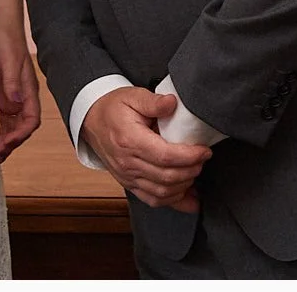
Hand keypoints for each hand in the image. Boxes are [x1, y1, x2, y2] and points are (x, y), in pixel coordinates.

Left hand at [0, 22, 41, 163]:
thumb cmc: (5, 41)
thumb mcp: (7, 59)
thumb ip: (12, 81)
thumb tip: (17, 102)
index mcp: (29, 90)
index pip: (31, 120)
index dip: (21, 134)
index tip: (7, 143)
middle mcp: (23, 98)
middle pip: (22, 127)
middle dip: (12, 143)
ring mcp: (14, 98)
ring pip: (14, 126)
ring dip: (6, 141)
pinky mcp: (4, 95)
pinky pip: (5, 119)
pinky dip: (1, 131)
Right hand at [82, 87, 210, 212]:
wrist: (91, 120)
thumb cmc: (113, 108)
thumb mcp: (133, 96)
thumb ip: (154, 101)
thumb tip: (173, 103)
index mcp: (130, 140)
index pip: (165, 156)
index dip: (189, 156)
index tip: (204, 151)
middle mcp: (128, 163)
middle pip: (167, 177)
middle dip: (191, 170)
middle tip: (203, 159)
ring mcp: (127, 176)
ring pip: (162, 192)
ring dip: (184, 186)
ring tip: (195, 171)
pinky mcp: (129, 184)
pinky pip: (153, 200)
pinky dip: (173, 201)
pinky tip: (189, 196)